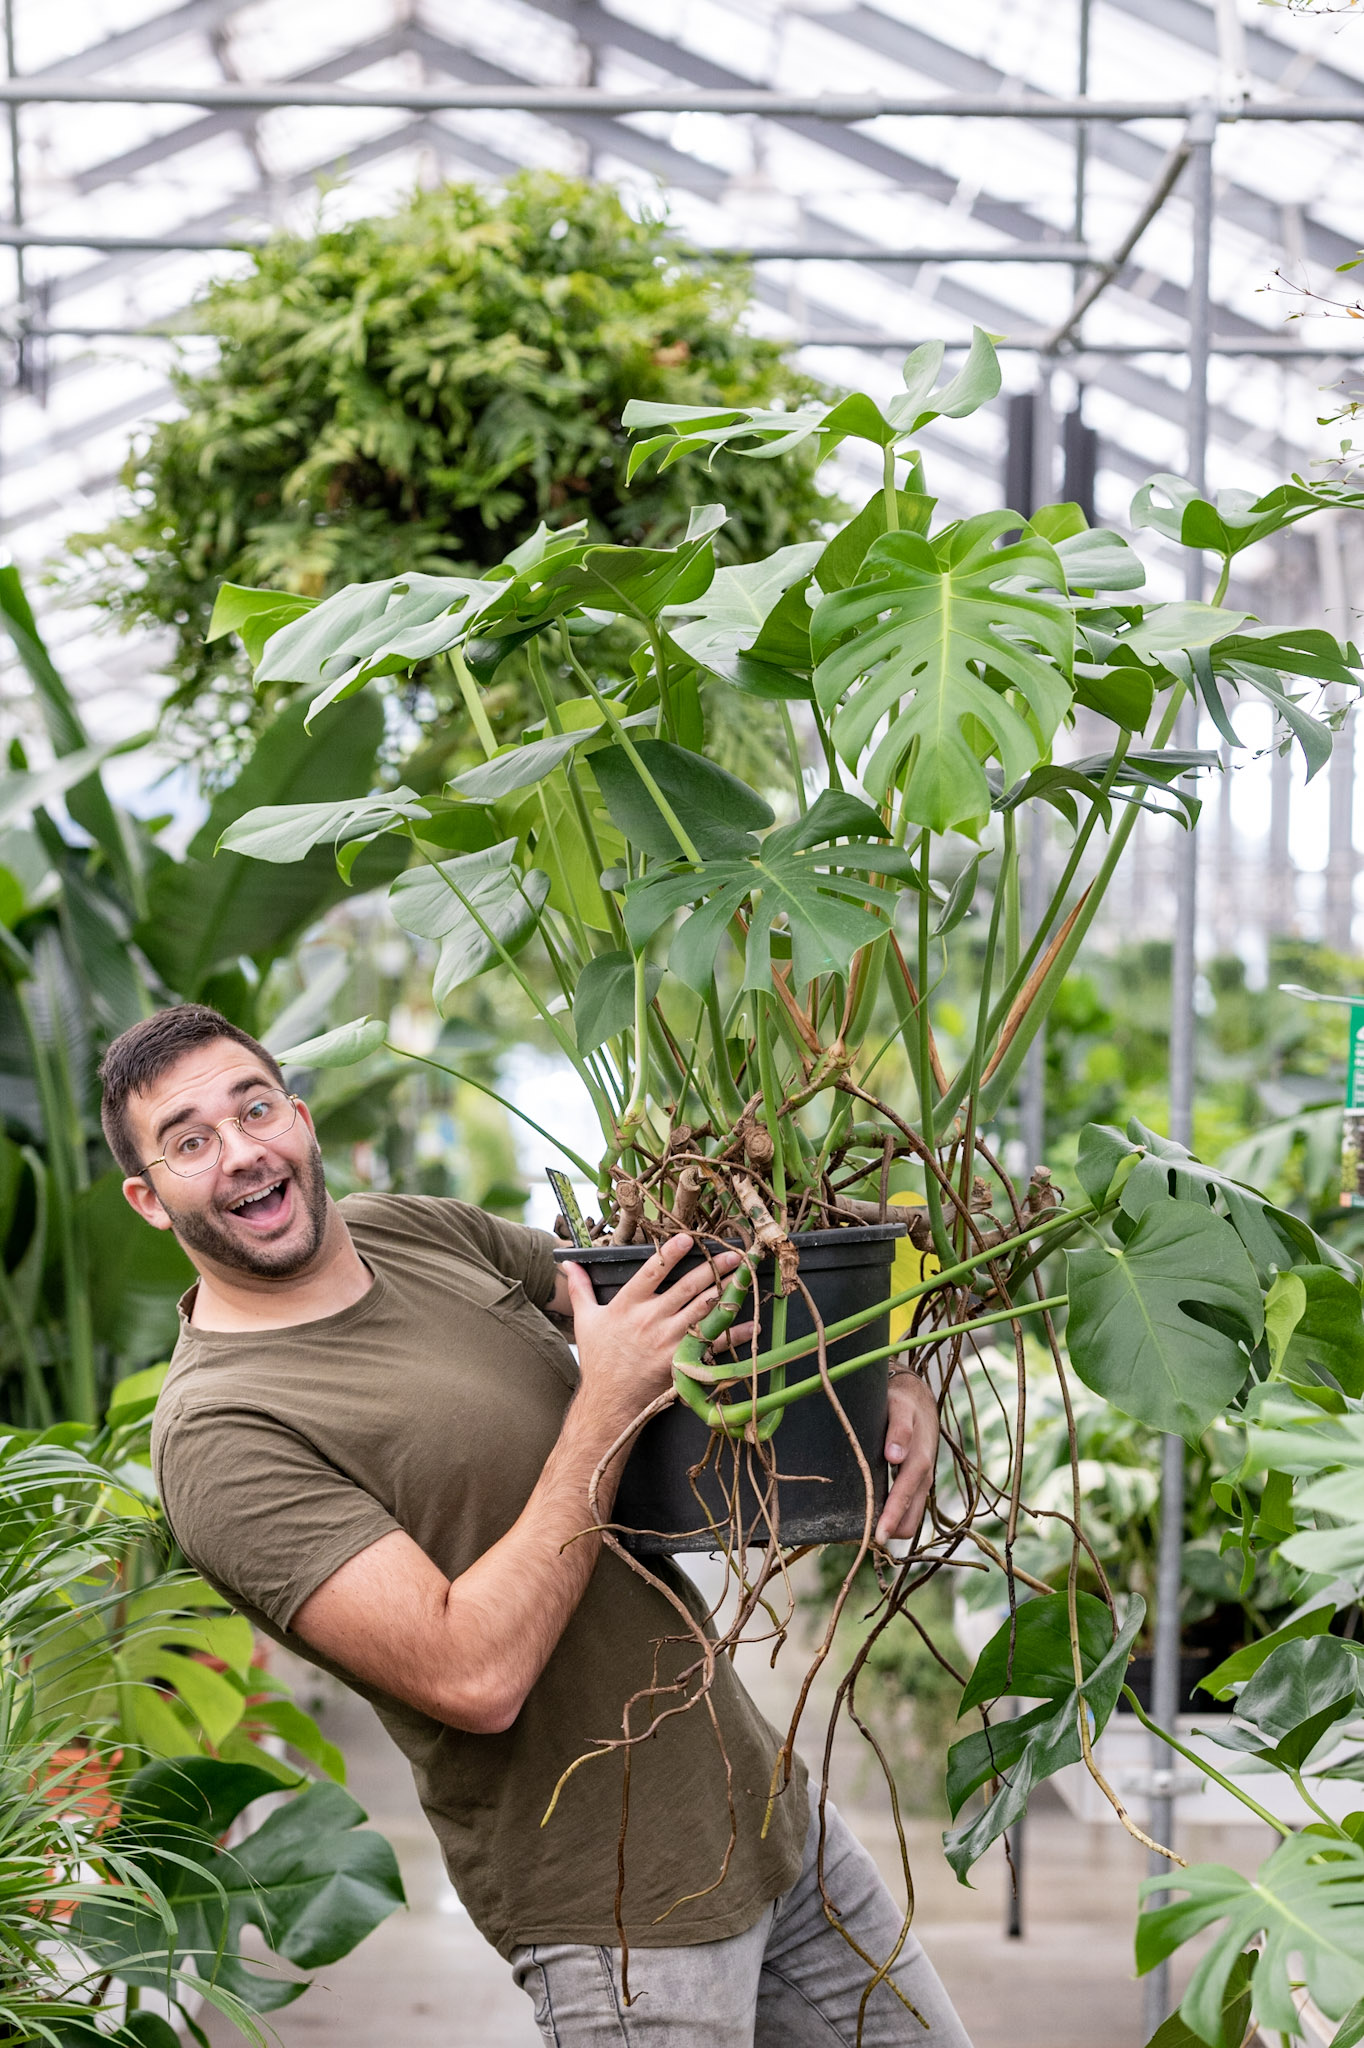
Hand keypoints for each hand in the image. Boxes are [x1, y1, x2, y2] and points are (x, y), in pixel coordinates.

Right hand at [562, 1236, 753, 1422]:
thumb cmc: (599, 1359)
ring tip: (744, 1277)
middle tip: (733, 1254)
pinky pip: (711, 1344)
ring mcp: (668, 1341)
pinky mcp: (681, 1361)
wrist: (609, 1401)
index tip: (688, 1238)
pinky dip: (732, 1334)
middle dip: (712, 1268)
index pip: (651, 1271)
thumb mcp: (586, 1321)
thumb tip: (568, 1263)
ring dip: (726, 1293)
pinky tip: (750, 1324)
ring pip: (702, 1311)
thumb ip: (581, 1288)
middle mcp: (650, 1320)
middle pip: (686, 1288)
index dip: (670, 1253)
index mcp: (628, 1305)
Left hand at [875, 1371, 938, 1547]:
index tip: (877, 1537)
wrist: (918, 1399)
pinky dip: (895, 1518)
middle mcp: (924, 1476)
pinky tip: (876, 1519)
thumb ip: (899, 1430)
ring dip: (893, 1527)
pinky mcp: (917, 1484)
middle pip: (911, 1518)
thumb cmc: (903, 1403)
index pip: (905, 1497)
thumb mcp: (900, 1408)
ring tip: (867, 1534)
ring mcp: (922, 1483)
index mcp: (920, 1461)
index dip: (891, 1517)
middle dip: (891, 1531)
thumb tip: (895, 1456)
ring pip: (911, 1517)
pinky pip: (909, 1509)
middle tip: (864, 1540)